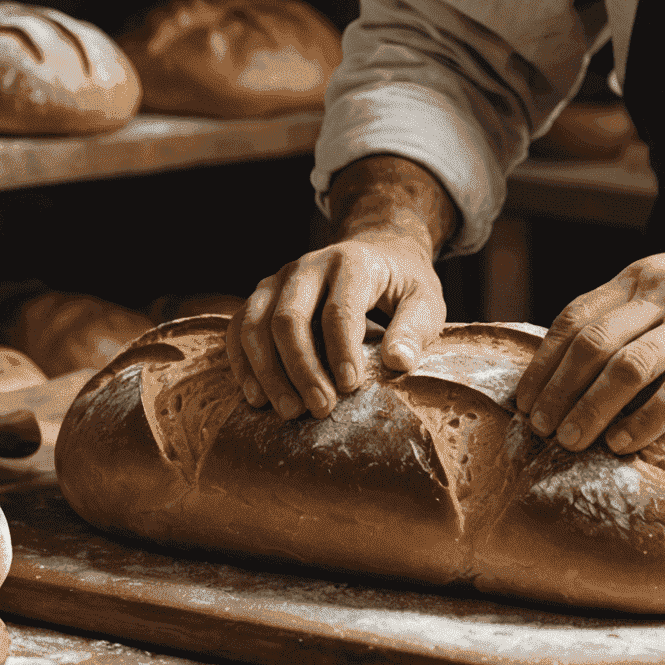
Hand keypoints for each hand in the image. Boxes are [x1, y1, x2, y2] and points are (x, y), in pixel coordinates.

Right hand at [227, 231, 445, 420]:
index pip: (339, 309)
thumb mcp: (425, 300)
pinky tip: (257, 398)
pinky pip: (239, 328)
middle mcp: (308, 265)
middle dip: (301, 369)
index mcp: (351, 262)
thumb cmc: (402, 284)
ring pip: (256, 324)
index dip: (342, 352)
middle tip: (319, 409)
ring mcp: (279, 279)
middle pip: (289, 318)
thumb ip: (414, 328)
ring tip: (290, 411)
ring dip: (268, 373)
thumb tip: (398, 362)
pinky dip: (243, 364)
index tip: (350, 388)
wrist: (378, 253)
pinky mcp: (262, 296)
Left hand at [514, 228, 664, 454]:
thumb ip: (632, 306)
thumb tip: (580, 354)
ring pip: (627, 368)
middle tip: (539, 429)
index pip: (575, 317)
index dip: (545, 362)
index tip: (525, 399)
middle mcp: (660, 293)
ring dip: (592, 408)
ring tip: (571, 442)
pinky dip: (646, 420)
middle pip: (593, 344)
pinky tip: (625, 444)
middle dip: (559, 390)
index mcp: (639, 275)